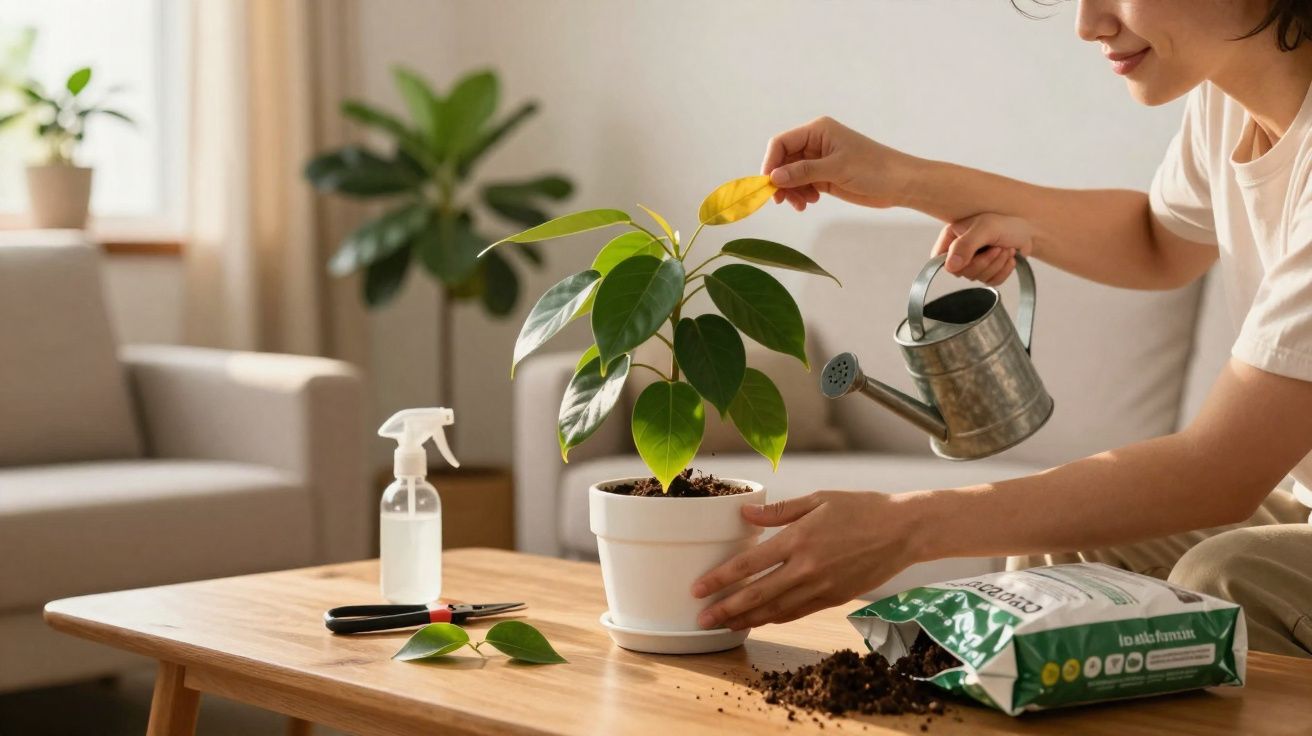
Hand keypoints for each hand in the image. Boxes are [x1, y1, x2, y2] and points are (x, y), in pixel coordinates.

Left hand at [691, 491, 920, 630]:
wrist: (903, 530)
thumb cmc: (861, 508)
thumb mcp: (818, 499)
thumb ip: (779, 511)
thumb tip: (744, 513)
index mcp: (799, 540)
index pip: (749, 565)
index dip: (720, 579)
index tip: (698, 588)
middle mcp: (807, 568)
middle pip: (757, 595)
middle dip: (726, 609)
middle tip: (702, 619)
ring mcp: (821, 586)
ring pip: (776, 610)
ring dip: (747, 620)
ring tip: (723, 626)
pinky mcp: (834, 597)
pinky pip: (797, 612)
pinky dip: (775, 618)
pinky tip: (759, 620)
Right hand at [761, 116, 914, 211]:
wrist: (899, 184)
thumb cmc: (872, 169)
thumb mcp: (836, 169)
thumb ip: (803, 172)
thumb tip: (774, 177)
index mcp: (817, 130)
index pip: (782, 143)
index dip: (771, 162)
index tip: (768, 184)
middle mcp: (815, 142)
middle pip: (784, 160)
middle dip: (781, 180)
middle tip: (782, 201)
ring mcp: (819, 160)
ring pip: (791, 175)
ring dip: (791, 190)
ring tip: (802, 204)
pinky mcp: (825, 176)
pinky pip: (803, 184)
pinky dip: (801, 194)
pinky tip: (810, 202)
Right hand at [930, 213, 1034, 284]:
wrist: (1027, 228)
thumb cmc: (1005, 221)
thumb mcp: (984, 229)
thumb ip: (965, 246)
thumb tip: (950, 266)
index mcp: (951, 238)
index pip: (940, 260)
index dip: (955, 263)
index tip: (971, 256)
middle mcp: (959, 252)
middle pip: (962, 272)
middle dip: (985, 261)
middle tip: (997, 247)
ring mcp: (973, 263)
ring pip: (978, 278)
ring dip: (997, 264)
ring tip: (1005, 248)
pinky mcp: (988, 271)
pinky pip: (991, 282)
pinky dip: (1004, 271)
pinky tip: (1009, 257)